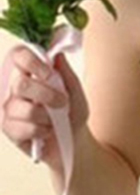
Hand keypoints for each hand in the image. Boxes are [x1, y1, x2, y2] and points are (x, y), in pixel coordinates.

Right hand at [1, 48, 88, 167]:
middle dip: (46, 95)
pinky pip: (23, 128)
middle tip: (63, 102)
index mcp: (31, 74)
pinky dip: (41, 131)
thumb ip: (67, 74)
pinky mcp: (8, 128)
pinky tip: (45, 131)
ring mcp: (9, 109)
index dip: (31, 61)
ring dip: (46, 117)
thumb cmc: (73, 113)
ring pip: (23, 109)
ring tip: (54, 121)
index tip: (49, 74)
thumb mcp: (76, 92)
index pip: (19, 56)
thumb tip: (58, 54)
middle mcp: (16, 89)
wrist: (73, 140)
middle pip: (20, 84)